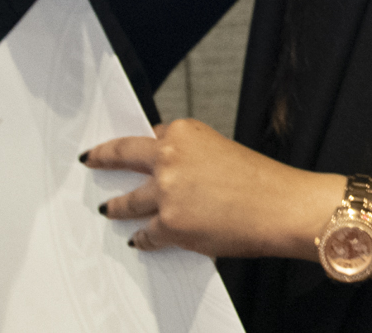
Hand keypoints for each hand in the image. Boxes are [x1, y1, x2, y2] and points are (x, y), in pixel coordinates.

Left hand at [85, 119, 371, 271]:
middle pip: (123, 155)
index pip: (151, 136)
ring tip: (109, 209)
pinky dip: (142, 238)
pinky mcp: (168, 224)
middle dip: (102, 159)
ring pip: (128, 201)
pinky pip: (145, 233)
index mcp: (184, 133)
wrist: (282, 207)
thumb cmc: (262, 181)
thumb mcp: (221, 150)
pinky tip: (139, 239)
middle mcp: (168, 157)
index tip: (121, 148)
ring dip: (117, 207)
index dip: (141, 147)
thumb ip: (190, 156)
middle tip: (90, 161)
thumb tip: (169, 172)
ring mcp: (165, 192)